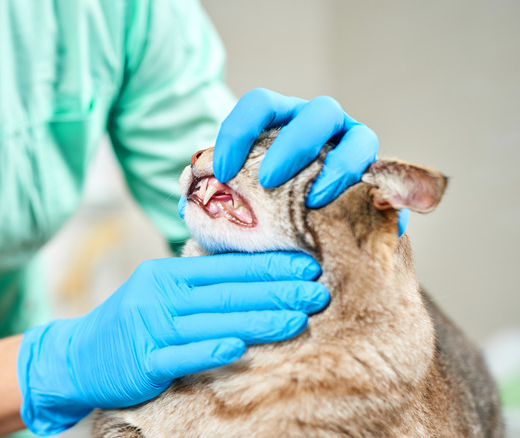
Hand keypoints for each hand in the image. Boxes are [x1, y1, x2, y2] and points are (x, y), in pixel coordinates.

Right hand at [17, 253, 328, 434]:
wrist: (78, 356)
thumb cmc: (132, 323)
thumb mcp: (159, 292)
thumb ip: (198, 286)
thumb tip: (254, 280)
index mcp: (168, 274)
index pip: (227, 268)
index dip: (270, 267)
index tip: (308, 267)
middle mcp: (160, 294)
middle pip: (228, 292)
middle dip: (278, 292)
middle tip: (319, 292)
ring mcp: (151, 326)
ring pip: (213, 322)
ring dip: (259, 320)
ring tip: (298, 320)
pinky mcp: (144, 360)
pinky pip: (181, 355)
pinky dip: (210, 351)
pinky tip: (239, 349)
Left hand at [211, 88, 407, 234]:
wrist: (297, 243)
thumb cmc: (257, 213)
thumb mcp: (232, 201)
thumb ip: (213, 198)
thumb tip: (188, 202)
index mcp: (281, 121)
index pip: (261, 105)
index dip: (239, 130)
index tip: (219, 170)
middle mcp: (321, 128)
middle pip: (318, 113)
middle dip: (293, 143)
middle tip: (268, 180)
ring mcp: (353, 151)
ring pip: (360, 139)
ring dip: (340, 166)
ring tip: (315, 200)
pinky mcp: (378, 183)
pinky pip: (388, 184)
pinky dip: (380, 200)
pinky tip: (366, 222)